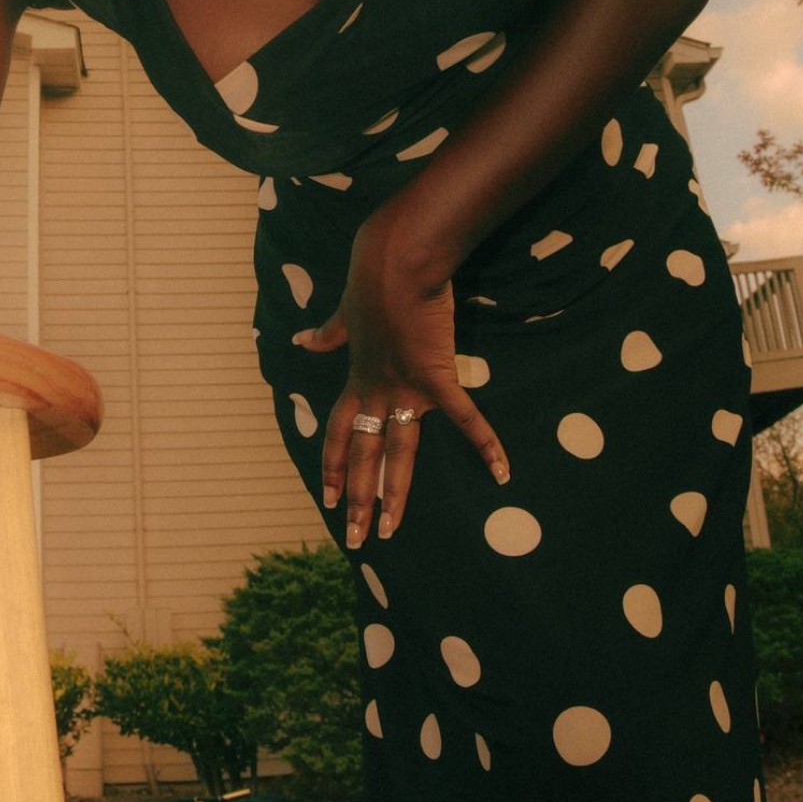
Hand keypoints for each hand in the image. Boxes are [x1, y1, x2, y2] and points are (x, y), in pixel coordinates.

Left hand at [293, 213, 509, 547]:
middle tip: (355, 540)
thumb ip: (327, 333)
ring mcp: (404, 388)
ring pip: (397, 453)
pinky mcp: (436, 377)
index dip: (332, 466)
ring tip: (389, 530)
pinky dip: (485, 443)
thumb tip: (300, 340)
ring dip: (394, 494)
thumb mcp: (342, 313)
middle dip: (357, 499)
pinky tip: (502, 471)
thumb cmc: (372, 281)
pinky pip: (464, 418)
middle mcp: (376, 391)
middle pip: (362, 456)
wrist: (395, 261)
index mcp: (357, 378)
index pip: (339, 433)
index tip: (326, 499)